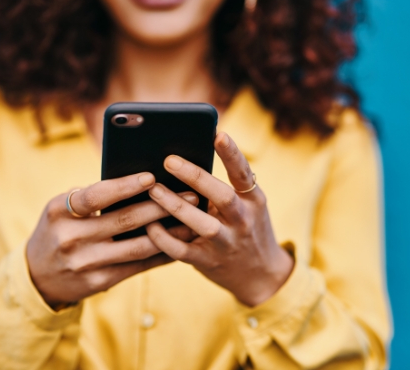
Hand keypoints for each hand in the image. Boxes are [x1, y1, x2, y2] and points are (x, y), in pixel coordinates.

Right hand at [27, 172, 197, 308]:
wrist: (37, 276)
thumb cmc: (57, 230)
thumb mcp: (60, 209)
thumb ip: (89, 197)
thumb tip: (139, 182)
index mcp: (59, 212)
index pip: (95, 195)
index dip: (125, 186)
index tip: (151, 176)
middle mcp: (70, 238)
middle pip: (123, 220)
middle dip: (160, 206)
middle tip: (190, 194)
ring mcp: (85, 263)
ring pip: (137, 246)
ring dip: (169, 232)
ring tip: (192, 219)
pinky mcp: (99, 282)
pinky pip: (137, 266)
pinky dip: (160, 254)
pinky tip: (178, 243)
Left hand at [146, 132, 293, 307]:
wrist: (260, 275)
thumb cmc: (245, 228)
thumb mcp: (247, 205)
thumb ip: (224, 186)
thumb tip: (186, 159)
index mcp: (252, 200)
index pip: (243, 173)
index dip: (232, 154)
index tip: (218, 134)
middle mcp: (242, 220)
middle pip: (221, 195)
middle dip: (195, 176)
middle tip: (168, 160)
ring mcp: (226, 243)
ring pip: (201, 224)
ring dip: (175, 205)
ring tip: (153, 189)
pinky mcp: (208, 262)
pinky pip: (182, 250)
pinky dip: (164, 238)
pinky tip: (149, 225)